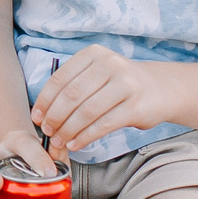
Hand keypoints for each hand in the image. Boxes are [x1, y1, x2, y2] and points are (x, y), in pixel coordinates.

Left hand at [30, 45, 167, 160]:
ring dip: (69, 130)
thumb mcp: (97, 73)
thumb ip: (74, 85)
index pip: (60, 78)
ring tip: (60, 141)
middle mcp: (109, 65)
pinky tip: (76, 143)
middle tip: (48, 132)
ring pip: (86, 112)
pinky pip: (103, 124)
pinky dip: (85, 136)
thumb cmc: (120, 84)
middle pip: (71, 95)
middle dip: (55, 117)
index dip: (45, 100)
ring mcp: (125, 85)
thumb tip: (43, 112)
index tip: (37, 117)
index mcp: (93, 54)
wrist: (161, 88)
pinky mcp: (135, 106)